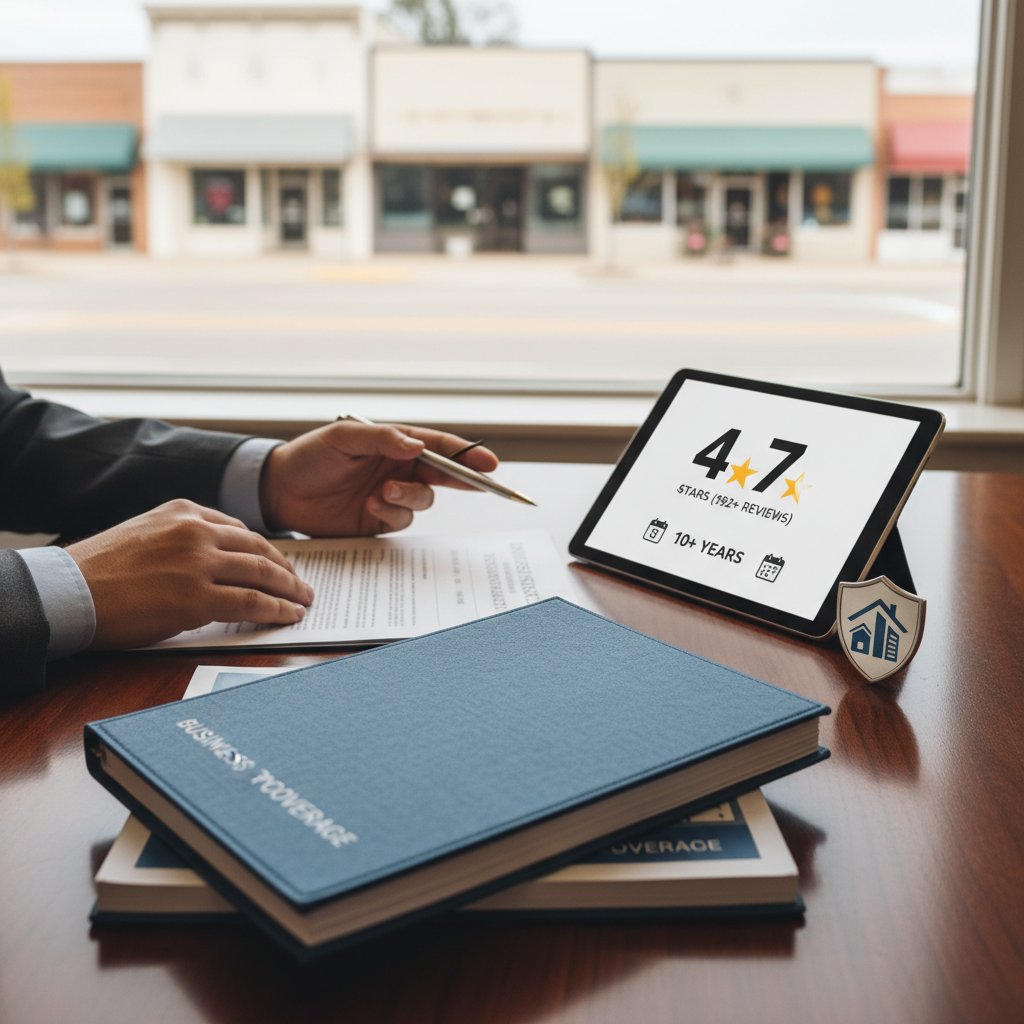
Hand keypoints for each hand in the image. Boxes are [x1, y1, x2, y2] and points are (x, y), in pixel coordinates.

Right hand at [66, 499, 313, 649]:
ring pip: (262, 574)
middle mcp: (196, 531)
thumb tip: (218, 561)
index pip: (241, 529)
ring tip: (303, 601)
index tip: (279, 563)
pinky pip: (252, 602)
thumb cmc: (101, 571)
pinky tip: (290, 616)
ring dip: (290, 590)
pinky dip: (278, 610)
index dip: (267, 550)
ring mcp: (199, 563)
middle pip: (259, 549)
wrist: (67, 592)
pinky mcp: (197, 598)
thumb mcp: (147, 534)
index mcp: (184, 511)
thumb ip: (184, 540)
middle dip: (286, 569)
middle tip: (301, 584)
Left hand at [258, 421, 498, 535]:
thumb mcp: (344, 437)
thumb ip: (382, 438)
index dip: (467, 455)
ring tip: (382, 492)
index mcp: (395, 443)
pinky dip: (392, 513)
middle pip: (444, 474)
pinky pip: (402, 521)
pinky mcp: (379, 521)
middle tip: (480, 483)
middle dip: (464, 479)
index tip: (489, 464)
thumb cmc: (310, 456)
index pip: (439, 446)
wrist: (279, 491)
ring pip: (423, 500)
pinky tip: (370, 505)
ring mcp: (391, 495)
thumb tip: (417, 446)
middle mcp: (399, 468)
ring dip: (409, 496)